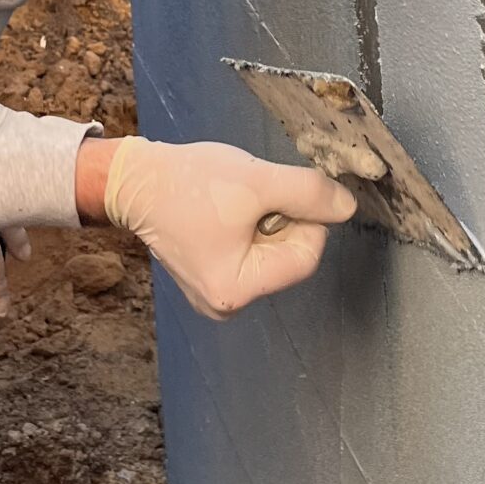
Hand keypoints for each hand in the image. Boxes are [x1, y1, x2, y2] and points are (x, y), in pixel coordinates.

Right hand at [94, 136, 356, 318]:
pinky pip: (253, 251)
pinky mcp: (212, 276)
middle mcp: (226, 305)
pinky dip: (250, 225)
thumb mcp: (257, 181)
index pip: (306, 256)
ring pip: (274, 252)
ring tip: (232, 202)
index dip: (305, 217)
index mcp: (235, 292)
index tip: (276, 191)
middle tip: (248, 196)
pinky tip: (225, 210)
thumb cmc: (188, 182)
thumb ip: (309, 194)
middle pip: (290, 257)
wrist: (135, 178)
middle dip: (281, 219)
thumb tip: (348, 208)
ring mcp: (217, 293)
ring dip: (266, 219)